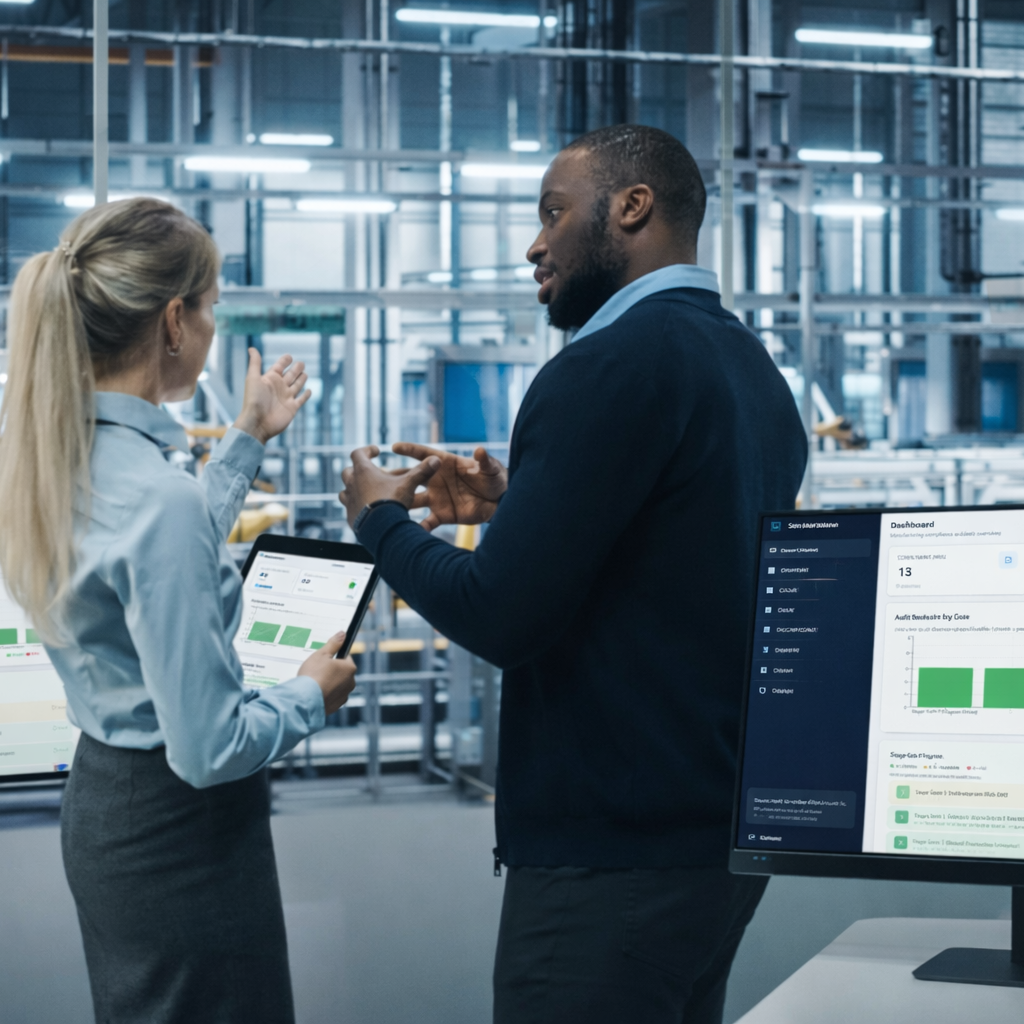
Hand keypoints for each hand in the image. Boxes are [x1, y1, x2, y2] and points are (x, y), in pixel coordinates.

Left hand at [233, 349, 310, 444]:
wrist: (258, 422)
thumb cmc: (253, 400)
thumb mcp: (253, 378)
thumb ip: (255, 363)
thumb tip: (251, 348)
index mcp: (270, 379)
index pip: (279, 366)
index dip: (284, 361)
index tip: (289, 356)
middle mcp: (279, 387)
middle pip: (290, 375)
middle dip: (296, 369)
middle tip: (301, 363)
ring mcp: (286, 398)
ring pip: (296, 385)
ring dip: (301, 379)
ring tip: (305, 373)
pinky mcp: (292, 408)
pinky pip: (301, 400)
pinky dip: (306, 395)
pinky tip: (309, 390)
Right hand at [299, 631, 357, 715]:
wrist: (305, 700)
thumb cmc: (313, 675)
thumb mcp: (322, 654)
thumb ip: (334, 644)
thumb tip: (343, 634)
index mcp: (350, 668)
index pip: (345, 658)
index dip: (334, 657)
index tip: (324, 659)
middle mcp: (351, 683)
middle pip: (342, 672)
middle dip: (332, 671)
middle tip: (317, 670)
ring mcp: (344, 696)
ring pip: (337, 685)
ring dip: (329, 683)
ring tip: (315, 682)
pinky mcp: (336, 707)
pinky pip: (332, 697)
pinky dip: (325, 694)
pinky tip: (315, 693)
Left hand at [339, 445, 440, 528]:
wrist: (380, 529)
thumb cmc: (392, 502)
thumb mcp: (408, 484)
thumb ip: (421, 471)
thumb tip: (436, 459)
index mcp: (363, 471)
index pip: (358, 453)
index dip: (367, 450)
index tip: (376, 451)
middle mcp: (352, 484)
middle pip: (348, 471)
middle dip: (358, 470)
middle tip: (370, 472)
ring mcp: (349, 501)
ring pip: (345, 491)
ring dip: (354, 489)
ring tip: (365, 491)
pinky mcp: (350, 517)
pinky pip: (350, 508)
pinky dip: (356, 506)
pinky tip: (367, 509)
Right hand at [392, 442, 506, 530]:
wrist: (499, 503)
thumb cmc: (495, 480)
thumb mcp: (492, 468)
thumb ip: (484, 461)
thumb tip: (480, 450)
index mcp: (446, 464)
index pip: (425, 455)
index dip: (410, 450)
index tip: (394, 446)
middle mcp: (437, 481)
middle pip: (412, 477)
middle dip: (396, 478)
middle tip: (379, 478)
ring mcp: (437, 498)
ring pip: (413, 500)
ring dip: (401, 502)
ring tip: (386, 507)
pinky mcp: (442, 515)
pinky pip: (427, 522)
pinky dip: (418, 527)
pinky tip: (406, 532)